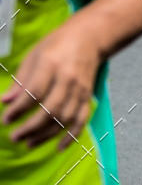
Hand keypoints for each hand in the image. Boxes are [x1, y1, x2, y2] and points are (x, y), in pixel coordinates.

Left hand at [1, 23, 100, 149]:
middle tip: (15, 137)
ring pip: (64, 118)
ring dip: (46, 135)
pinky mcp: (88, 96)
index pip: (34, 92)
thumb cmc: (58, 44)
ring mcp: (80, 88)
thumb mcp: (35, 55)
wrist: (90, 37)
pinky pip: (81, 120)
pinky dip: (71, 136)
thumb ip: (21, 79)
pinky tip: (58, 147)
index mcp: (51, 64)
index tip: (6, 120)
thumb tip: (6, 102)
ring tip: (29, 143)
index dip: (19, 109)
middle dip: (30, 127)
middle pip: (50, 109)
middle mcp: (68, 78)